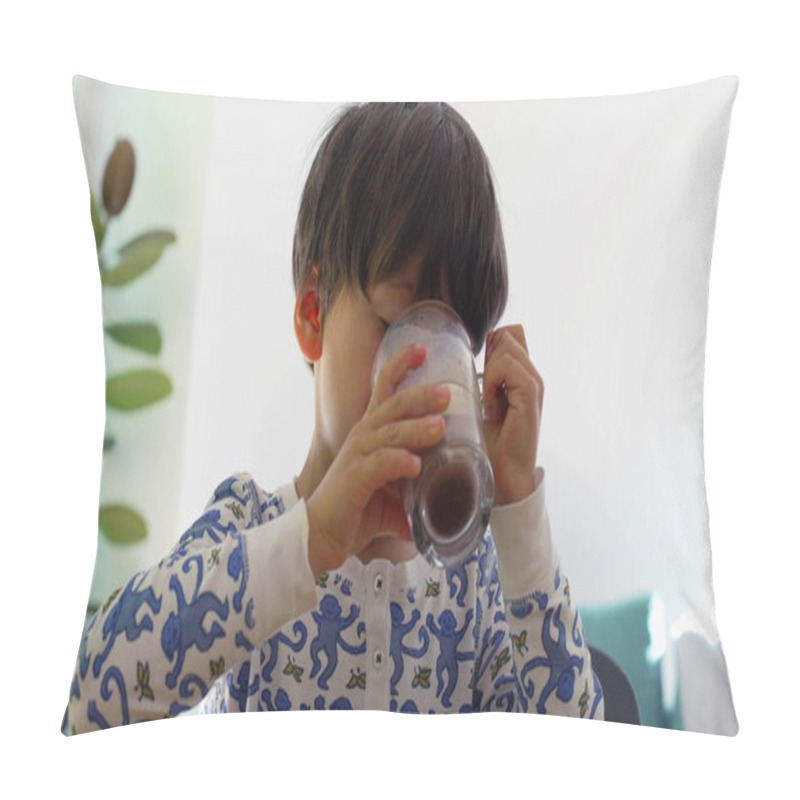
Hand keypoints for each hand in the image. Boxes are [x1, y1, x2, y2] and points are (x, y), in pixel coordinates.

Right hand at [306, 344, 450, 576]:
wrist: (321, 537)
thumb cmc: (356, 511)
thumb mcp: (394, 497)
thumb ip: (418, 493)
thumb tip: (450, 505)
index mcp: (371, 433)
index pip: (384, 389)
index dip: (401, 366)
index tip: (423, 349)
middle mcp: (363, 437)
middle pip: (392, 405)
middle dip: (420, 395)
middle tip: (446, 392)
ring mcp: (357, 456)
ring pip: (389, 433)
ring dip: (416, 428)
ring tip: (440, 427)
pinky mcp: (354, 479)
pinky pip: (379, 464)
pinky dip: (398, 461)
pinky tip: (415, 465)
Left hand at [482, 325, 543, 505]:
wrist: (503, 474)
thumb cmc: (489, 442)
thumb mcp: (483, 402)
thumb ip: (484, 378)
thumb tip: (471, 354)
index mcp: (522, 376)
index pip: (509, 336)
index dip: (492, 345)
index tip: (480, 375)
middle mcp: (532, 376)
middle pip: (507, 336)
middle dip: (488, 357)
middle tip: (485, 391)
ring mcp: (534, 384)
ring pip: (506, 347)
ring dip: (489, 371)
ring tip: (488, 400)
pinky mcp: (532, 394)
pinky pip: (508, 366)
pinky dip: (492, 380)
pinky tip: (490, 404)